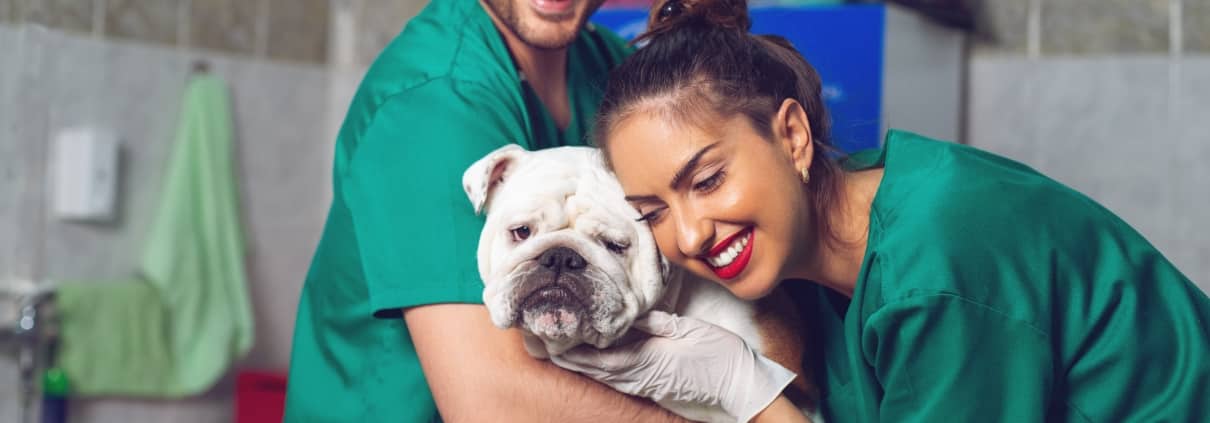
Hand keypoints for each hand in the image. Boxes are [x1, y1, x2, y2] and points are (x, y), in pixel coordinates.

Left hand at [551, 311, 795, 421]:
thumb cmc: (718, 355)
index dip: (571, 346)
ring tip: (558, 346)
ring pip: (602, 375)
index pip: (597, 356)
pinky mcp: (651, 388)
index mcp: (646, 359)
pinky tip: (590, 360)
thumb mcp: (687, 328)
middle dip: (567, 354)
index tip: (551, 332)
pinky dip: (598, 369)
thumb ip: (654, 323)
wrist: (740, 387)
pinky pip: (616, 379)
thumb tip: (625, 313)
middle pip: (592, 368)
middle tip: (543, 339)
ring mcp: (644, 385)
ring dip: (580, 362)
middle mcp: (639, 376)